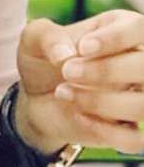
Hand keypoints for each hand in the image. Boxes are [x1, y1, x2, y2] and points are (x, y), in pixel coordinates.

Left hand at [17, 9, 143, 154]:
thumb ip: (47, 37)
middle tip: (67, 71)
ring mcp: (136, 96)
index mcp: (121, 28)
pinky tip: (78, 117)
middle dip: (107, 70)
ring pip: (143, 105)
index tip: (83, 48)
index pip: (140, 28)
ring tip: (64, 92)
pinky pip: (134, 138)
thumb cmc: (43, 58)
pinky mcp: (128, 128)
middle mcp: (137, 61)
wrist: (35, 96)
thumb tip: (65, 54)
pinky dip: (105, 131)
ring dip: (102, 101)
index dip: (116, 38)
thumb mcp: (34, 38)